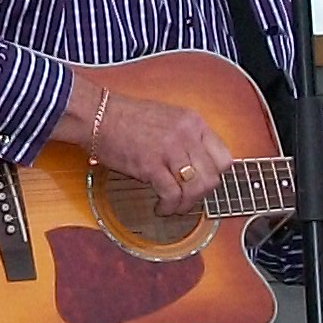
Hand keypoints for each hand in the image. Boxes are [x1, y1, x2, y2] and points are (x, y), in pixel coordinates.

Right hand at [90, 88, 234, 217]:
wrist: (98, 115)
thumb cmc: (126, 117)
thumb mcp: (168, 117)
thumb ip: (186, 137)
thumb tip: (196, 164)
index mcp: (193, 122)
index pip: (224, 157)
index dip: (216, 176)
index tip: (204, 182)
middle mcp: (186, 135)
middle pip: (212, 177)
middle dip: (201, 194)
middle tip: (188, 198)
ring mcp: (170, 149)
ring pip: (195, 188)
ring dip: (186, 204)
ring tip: (174, 206)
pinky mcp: (151, 164)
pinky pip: (171, 194)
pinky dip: (168, 206)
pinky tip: (161, 207)